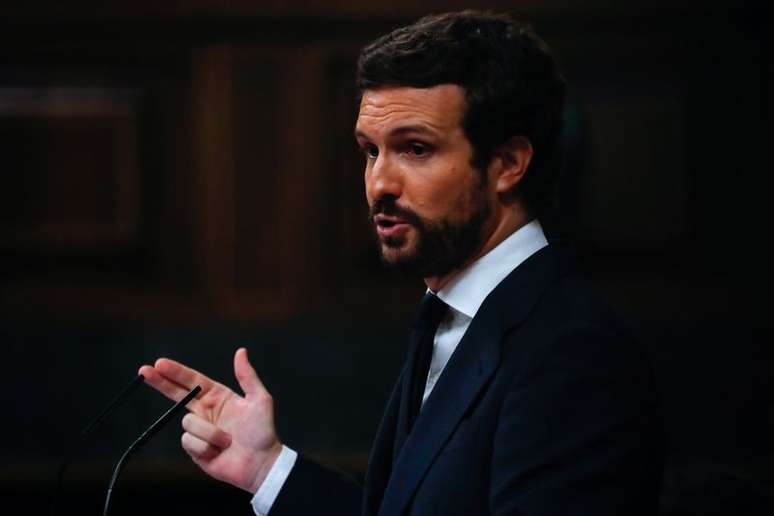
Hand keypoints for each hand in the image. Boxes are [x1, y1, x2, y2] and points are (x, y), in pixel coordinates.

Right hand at [139, 348, 281, 492]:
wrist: (261, 464)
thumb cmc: (263, 431)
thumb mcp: (259, 399)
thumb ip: (247, 376)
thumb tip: (241, 351)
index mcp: (218, 397)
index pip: (192, 381)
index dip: (176, 372)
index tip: (160, 363)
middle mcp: (206, 411)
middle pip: (176, 395)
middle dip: (160, 382)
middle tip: (144, 371)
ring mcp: (199, 430)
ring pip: (188, 422)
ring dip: (209, 432)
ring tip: (228, 441)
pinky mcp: (195, 449)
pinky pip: (189, 441)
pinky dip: (205, 447)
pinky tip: (219, 452)